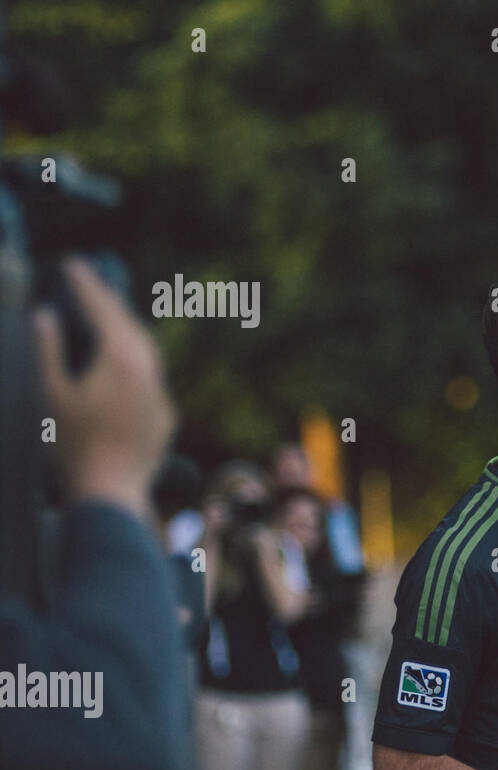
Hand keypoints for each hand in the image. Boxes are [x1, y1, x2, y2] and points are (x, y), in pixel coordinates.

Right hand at [34, 258, 176, 517]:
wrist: (111, 492)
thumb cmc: (72, 446)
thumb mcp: (51, 395)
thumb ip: (48, 351)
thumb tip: (46, 316)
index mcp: (121, 360)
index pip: (103, 311)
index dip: (87, 285)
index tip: (75, 263)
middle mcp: (149, 372)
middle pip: (131, 327)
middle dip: (110, 303)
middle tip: (90, 283)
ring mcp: (161, 396)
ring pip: (147, 352)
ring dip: (126, 332)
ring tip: (106, 318)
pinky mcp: (165, 418)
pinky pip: (151, 380)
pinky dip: (136, 364)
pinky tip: (123, 367)